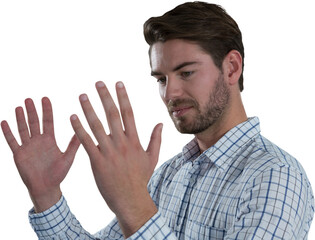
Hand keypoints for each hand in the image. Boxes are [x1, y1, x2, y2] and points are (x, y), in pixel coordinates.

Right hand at [1, 97, 79, 211]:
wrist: (46, 187)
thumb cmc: (59, 174)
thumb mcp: (68, 158)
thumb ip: (73, 145)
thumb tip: (82, 132)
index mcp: (50, 140)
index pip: (48, 121)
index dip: (46, 110)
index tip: (45, 98)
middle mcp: (38, 141)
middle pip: (34, 122)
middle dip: (32, 111)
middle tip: (29, 99)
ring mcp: (28, 147)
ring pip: (23, 129)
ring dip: (20, 118)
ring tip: (19, 107)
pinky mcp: (19, 154)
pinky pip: (12, 141)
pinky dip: (8, 132)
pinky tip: (4, 122)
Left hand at [70, 81, 162, 236]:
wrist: (131, 200)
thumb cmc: (140, 179)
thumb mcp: (151, 158)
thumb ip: (155, 139)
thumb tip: (160, 123)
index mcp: (134, 141)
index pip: (128, 113)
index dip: (122, 97)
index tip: (117, 83)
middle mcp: (122, 143)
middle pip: (112, 115)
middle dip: (105, 97)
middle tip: (97, 82)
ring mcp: (109, 152)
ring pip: (97, 125)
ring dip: (89, 109)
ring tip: (82, 95)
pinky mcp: (97, 162)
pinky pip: (87, 142)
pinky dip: (79, 129)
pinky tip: (72, 117)